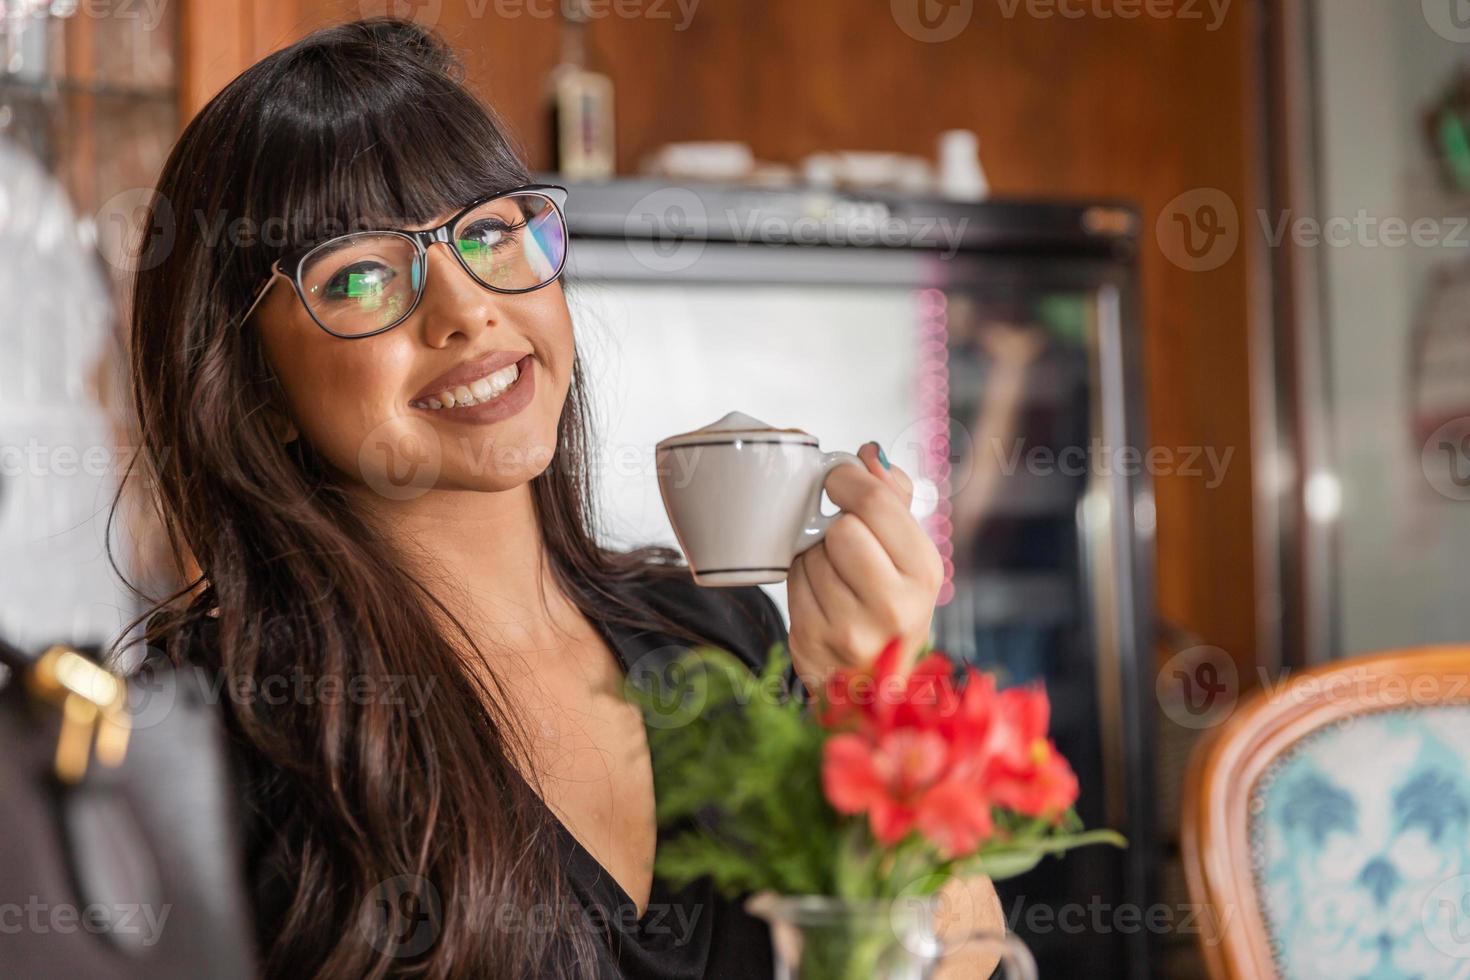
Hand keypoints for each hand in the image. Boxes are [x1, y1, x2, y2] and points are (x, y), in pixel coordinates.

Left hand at [786, 442, 944, 689]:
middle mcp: (895, 606)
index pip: (876, 502)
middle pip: (840, 529)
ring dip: (815, 554)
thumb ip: (893, 496)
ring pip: (810, 554)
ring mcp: (851, 629)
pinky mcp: (812, 641)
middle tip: (840, 535)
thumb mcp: (908, 553)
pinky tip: (820, 594)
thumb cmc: (890, 601)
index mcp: (925, 573)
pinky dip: (800, 579)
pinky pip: (791, 582)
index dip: (846, 480)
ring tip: (836, 574)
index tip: (838, 481)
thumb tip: (870, 453)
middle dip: (833, 525)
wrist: (873, 679)